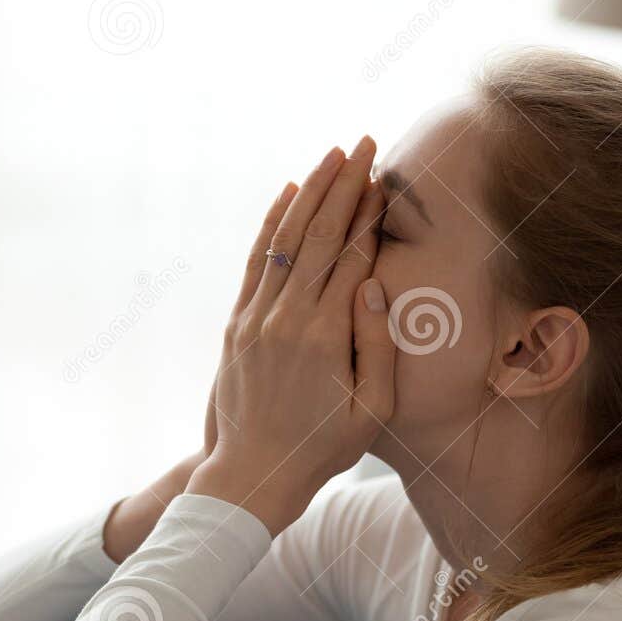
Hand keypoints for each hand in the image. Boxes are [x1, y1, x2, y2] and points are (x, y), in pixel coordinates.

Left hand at [189, 136, 393, 533]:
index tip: (385, 179)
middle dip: (344, 185)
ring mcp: (256, 319)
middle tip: (364, 144)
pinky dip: (272, 224)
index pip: (353, 257)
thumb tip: (371, 284)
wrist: (251, 476)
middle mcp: (287, 320)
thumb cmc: (322, 449)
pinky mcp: (236, 325)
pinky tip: (287, 194)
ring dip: (310, 192)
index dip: (371, 214)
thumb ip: (378, 347)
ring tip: (332, 155)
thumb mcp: (372, 412)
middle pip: (320, 236)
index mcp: (326, 338)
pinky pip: (256, 262)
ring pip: (287, 240)